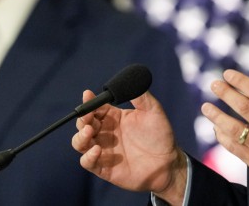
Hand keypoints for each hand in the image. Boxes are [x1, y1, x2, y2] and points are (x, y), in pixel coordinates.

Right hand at [71, 89, 187, 203]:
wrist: (168, 163)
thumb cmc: (161, 136)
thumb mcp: (153, 111)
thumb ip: (141, 96)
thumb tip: (129, 81)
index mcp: (114, 117)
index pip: (95, 107)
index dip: (89, 101)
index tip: (87, 94)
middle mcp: (105, 133)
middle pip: (84, 123)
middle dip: (82, 118)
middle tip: (87, 115)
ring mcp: (103, 150)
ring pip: (80, 142)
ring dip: (80, 136)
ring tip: (88, 131)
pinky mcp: (104, 168)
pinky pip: (88, 162)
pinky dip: (88, 156)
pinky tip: (97, 150)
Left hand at [201, 59, 248, 197]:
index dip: (241, 81)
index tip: (227, 74)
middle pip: (244, 108)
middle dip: (226, 94)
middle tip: (214, 84)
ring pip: (235, 129)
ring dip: (217, 116)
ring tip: (205, 107)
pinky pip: (235, 148)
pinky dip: (222, 137)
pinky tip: (216, 127)